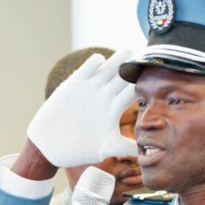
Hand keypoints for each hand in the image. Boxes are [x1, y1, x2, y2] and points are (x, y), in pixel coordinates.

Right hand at [26, 49, 137, 167]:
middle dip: (133, 67)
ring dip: (118, 58)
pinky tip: (100, 61)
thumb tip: (146, 152)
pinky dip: (94, 62)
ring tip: (127, 52)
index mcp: (114, 109)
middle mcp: (103, 96)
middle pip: (123, 76)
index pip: (132, 91)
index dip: (142, 83)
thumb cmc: (79, 149)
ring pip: (108, 67)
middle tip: (143, 58)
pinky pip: (87, 68)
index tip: (154, 78)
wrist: (50, 146)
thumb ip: (126, 147)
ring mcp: (89, 89)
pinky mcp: (73, 85)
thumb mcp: (106, 148)